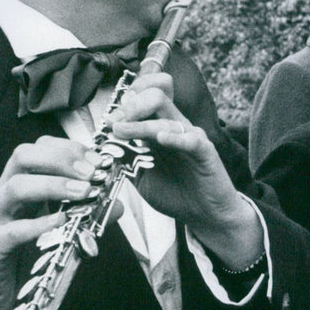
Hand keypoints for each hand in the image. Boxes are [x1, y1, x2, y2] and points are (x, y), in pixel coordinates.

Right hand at [0, 137, 110, 309]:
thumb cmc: (19, 252)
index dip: (70, 149)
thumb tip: (117, 206)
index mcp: (18, 183)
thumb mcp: (53, 227)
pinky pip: (13, 231)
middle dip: (61, 159)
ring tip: (85, 193)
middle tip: (92, 173)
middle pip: (22, 156)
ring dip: (53, 185)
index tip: (99, 160)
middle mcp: (3, 194)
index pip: (39, 148)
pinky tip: (63, 221)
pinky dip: (40, 224)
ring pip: (15, 187)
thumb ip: (84, 214)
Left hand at [111, 71, 263, 267]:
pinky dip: (175, 138)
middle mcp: (175, 127)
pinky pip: (191, 139)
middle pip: (156, 96)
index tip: (109, 120)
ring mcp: (191, 137)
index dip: (127, 100)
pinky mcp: (205, 152)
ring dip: (140, 123)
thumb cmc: (176, 193)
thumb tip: (104, 147)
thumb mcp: (141, 176)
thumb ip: (125, 160)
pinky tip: (160, 139)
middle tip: (114, 122)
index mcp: (160, 128)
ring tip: (121, 131)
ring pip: (167, 117)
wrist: (204, 214)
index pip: (147, 95)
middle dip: (131, 105)